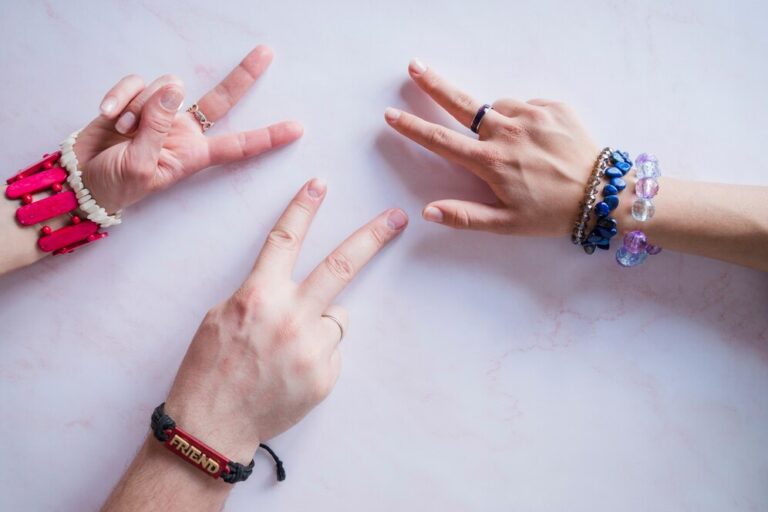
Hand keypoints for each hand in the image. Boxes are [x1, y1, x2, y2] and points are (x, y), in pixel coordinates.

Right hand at [74, 45, 302, 212]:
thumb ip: (157, 127)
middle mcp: (184, 130)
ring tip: (124, 133)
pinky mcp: (136, 99)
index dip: (267, 137)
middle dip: (244, 75)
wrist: (82, 179)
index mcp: (193, 154)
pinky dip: (121, 96)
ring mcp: (161, 112)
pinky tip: (108, 116)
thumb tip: (175, 88)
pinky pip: (136, 82)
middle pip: (221, 98)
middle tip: (267, 52)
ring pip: (167, 86)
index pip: (238, 145)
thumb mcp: (141, 165)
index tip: (297, 129)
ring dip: (140, 107)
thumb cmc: (117, 185)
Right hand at [163, 180, 407, 461]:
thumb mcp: (222, 316)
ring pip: (337, 318)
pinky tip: (292, 371)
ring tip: (288, 350)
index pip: (284, 240)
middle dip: (372, 237)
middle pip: (340, 266)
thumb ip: (262, 295)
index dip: (303, 208)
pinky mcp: (325, 375)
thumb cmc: (210, 367)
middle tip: (397, 218)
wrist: (212, 425)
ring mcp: (312, 348)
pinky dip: (318, 355)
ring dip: (321, 324)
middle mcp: (290, 316)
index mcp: (258, 296)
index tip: (320, 183)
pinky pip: (332, 350)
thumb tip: (295, 289)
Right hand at [385, 58, 599, 235]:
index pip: (441, 141)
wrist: (604, 194)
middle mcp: (507, 132)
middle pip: (461, 104)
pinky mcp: (553, 107)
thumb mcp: (506, 223)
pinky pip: (528, 107)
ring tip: (517, 147)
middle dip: (434, 85)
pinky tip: (538, 141)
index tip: (391, 115)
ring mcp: (532, 115)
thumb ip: (464, 216)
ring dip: (497, 120)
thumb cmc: (552, 213)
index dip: (412, 128)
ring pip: (499, 108)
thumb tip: (427, 211)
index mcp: (491, 162)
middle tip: (414, 67)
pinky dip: (525, 119)